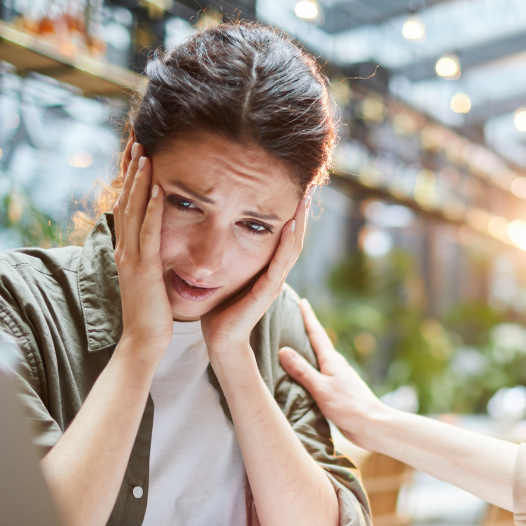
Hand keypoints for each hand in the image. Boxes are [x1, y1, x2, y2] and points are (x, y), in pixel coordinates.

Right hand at [114, 138, 170, 358]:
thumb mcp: (148, 278)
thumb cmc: (151, 313)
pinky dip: (152, 210)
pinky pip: (148, 233)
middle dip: (131, 170)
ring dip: (139, 181)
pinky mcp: (144, 268)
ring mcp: (132, 258)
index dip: (129, 178)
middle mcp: (125, 249)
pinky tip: (157, 190)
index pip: (126, 205)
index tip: (136, 153)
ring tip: (145, 154)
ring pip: (134, 211)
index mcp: (127, 250)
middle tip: (136, 140)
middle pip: (125, 200)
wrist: (144, 342)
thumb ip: (149, 257)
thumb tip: (154, 241)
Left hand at [201, 193, 309, 358]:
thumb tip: (215, 230)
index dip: (292, 211)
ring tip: (306, 197)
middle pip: (295, 235)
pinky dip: (288, 242)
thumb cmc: (220, 309)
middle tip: (310, 184)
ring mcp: (274, 282)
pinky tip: (291, 224)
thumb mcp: (225, 274)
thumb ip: (227, 255)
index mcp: (267, 268)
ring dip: (300, 220)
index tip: (296, 186)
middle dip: (302, 210)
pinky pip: (280, 262)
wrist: (221, 340)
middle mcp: (275, 272)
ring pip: (293, 245)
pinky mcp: (267, 291)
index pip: (285, 234)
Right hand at [277, 298, 391, 449]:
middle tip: (295, 317)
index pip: (317, 334)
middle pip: (319, 343)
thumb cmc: (348, 406)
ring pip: (319, 360)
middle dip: (307, 330)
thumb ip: (302, 371)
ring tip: (295, 345)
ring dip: (308, 351)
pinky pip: (319, 375)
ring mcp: (338, 379)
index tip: (302, 300)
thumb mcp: (321, 388)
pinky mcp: (338, 392)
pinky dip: (310, 369)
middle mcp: (336, 366)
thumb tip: (283, 350)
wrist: (372, 426)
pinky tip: (304, 376)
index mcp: (332, 361)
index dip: (308, 317)